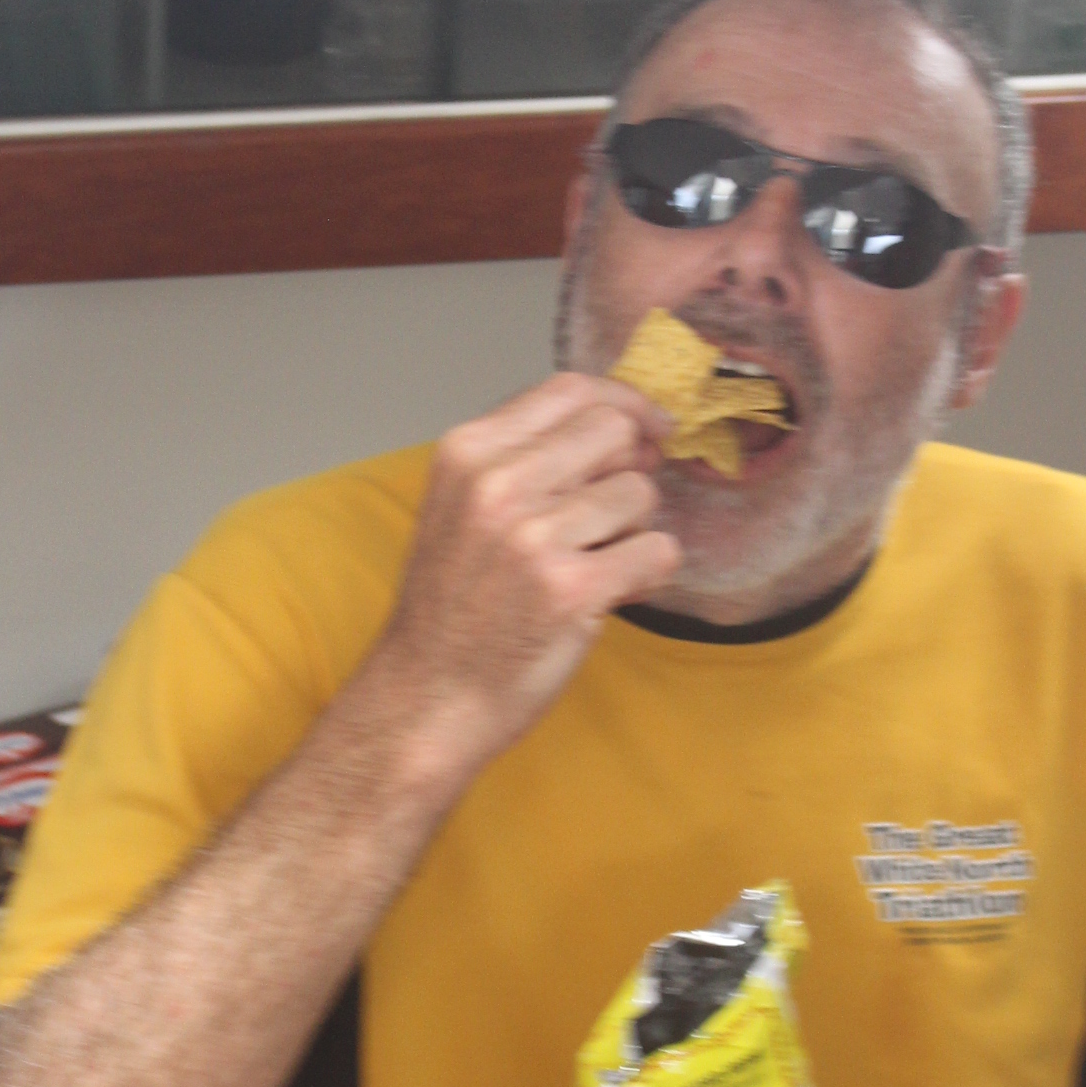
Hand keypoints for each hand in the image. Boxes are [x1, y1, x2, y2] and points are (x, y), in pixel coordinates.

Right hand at [360, 374, 681, 787]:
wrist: (428, 697)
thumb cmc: (452, 606)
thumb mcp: (460, 505)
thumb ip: (524, 458)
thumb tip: (621, 425)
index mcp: (467, 453)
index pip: (569, 389)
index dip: (622, 404)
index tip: (646, 429)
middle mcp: (497, 485)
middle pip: (612, 431)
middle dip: (631, 467)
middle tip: (617, 510)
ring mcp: (534, 538)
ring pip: (639, 494)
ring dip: (635, 529)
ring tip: (595, 562)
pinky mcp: (572, 590)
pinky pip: (657, 551)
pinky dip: (650, 572)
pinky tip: (614, 591)